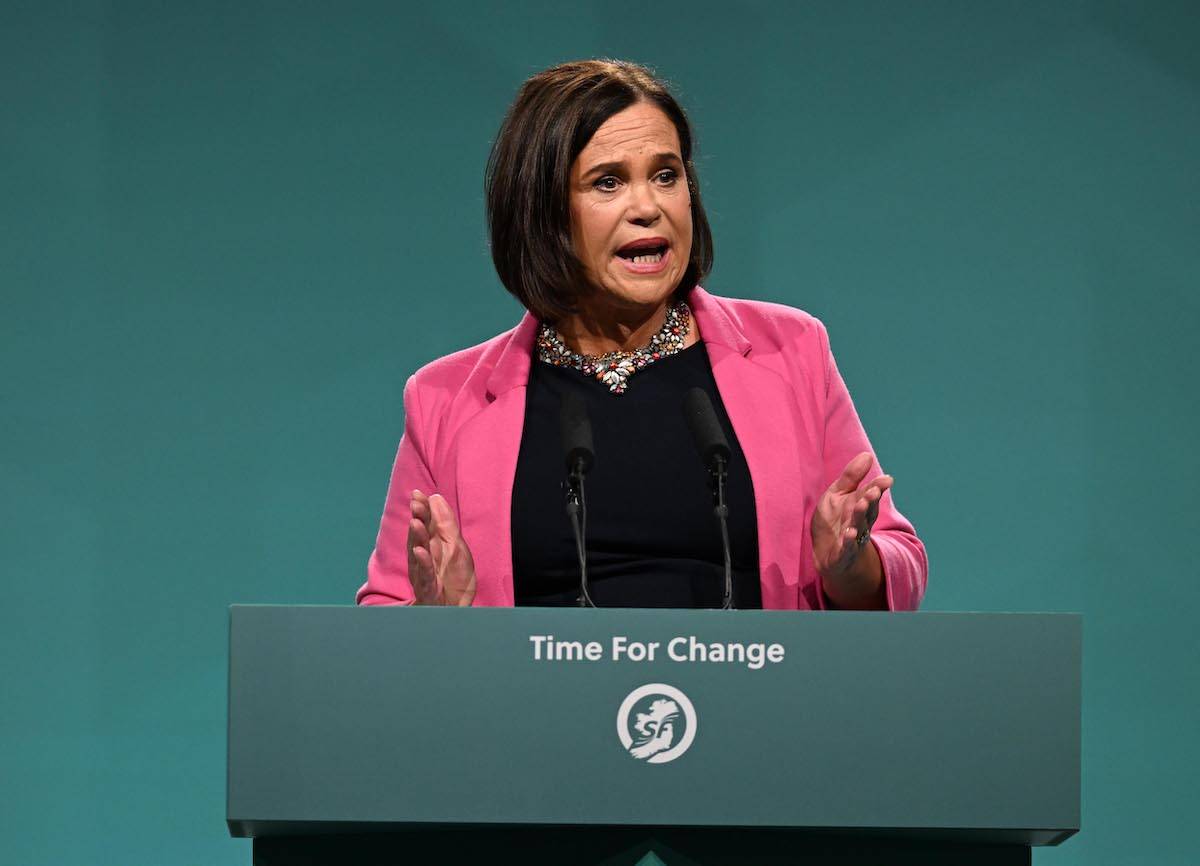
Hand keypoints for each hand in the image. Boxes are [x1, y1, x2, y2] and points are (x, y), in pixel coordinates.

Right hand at [407, 490, 476, 605]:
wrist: (456, 609)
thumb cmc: (453, 578)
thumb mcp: (456, 546)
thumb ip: (446, 524)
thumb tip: (436, 497)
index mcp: (432, 545)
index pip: (426, 523)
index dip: (422, 508)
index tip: (417, 493)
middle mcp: (424, 557)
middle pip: (420, 535)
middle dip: (418, 518)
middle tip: (415, 503)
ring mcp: (424, 572)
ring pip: (419, 553)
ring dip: (417, 537)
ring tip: (415, 522)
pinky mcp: (428, 588)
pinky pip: (425, 574)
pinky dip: (423, 563)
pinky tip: (421, 551)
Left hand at [811, 452, 891, 604]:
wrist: (828, 556)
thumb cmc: (834, 522)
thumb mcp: (837, 496)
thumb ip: (851, 477)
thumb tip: (868, 455)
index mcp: (859, 506)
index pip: (869, 495)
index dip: (877, 487)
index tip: (886, 479)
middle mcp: (859, 522)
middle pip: (867, 510)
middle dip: (871, 500)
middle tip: (874, 489)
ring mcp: (852, 539)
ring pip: (859, 526)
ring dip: (861, 516)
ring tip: (862, 504)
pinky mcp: (842, 554)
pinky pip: (847, 548)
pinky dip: (849, 541)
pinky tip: (850, 533)